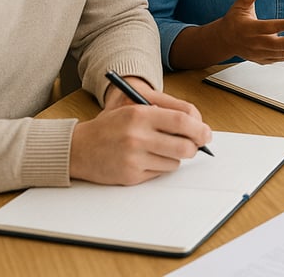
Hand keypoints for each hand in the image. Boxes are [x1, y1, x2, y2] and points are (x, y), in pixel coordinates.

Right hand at [72, 84, 212, 184]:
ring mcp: (134, 158)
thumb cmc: (110, 126)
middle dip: (194, 147)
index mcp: (140, 114)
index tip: (206, 133)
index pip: (182, 121)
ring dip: (174, 157)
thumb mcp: (134, 108)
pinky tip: (145, 159)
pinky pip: (159, 173)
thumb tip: (197, 126)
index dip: (200, 128)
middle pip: (184, 146)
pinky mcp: (130, 176)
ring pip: (175, 162)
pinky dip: (159, 167)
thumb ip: (165, 113)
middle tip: (194, 146)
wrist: (78, 148)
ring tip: (159, 149)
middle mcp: (137, 136)